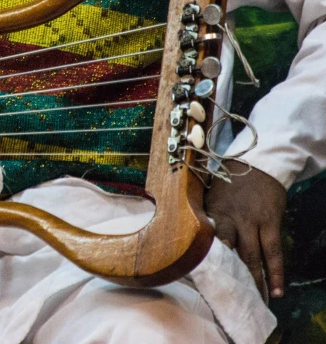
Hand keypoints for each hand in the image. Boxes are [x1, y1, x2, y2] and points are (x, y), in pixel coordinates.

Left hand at [205, 163, 286, 298]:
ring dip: (256, 281)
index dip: (205, 256)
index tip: (200, 276)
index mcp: (213, 212)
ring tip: (256, 300)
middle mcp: (233, 219)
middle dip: (232, 276)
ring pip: (254, 256)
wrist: (256, 162)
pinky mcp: (271, 223)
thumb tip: (187, 235)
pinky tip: (276, 289)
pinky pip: (274, 252)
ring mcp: (253, 222)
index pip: (207, 237)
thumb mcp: (208, 195)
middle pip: (231, 252)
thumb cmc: (227, 181)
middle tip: (231, 298)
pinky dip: (276, 272)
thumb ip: (202, 216)